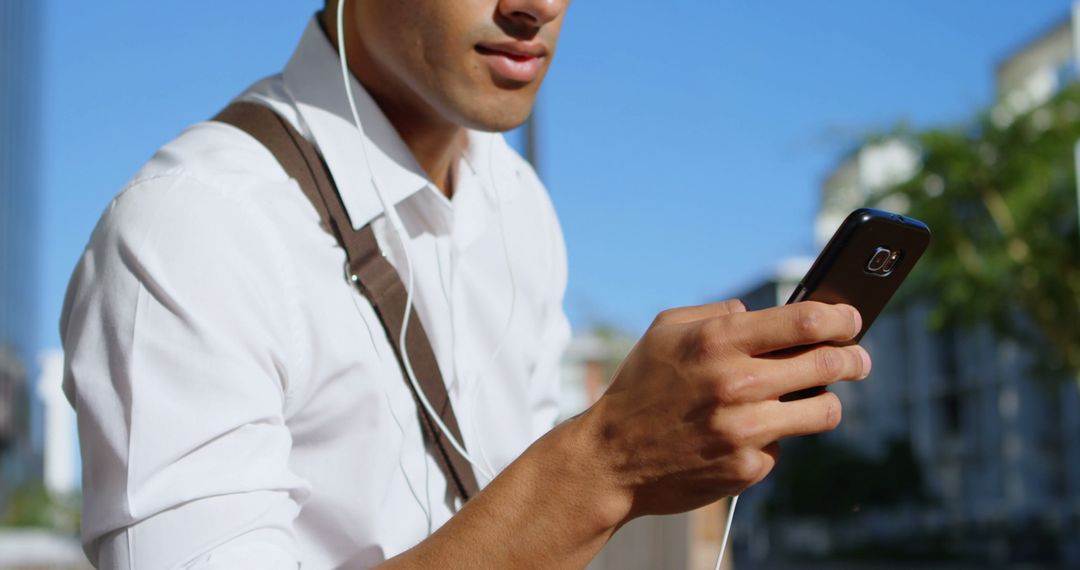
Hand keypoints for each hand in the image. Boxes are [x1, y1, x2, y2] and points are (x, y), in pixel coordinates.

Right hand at [582, 299, 870, 520]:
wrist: (612, 458)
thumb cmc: (640, 387)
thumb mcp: (666, 330)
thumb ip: (717, 313)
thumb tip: (763, 313)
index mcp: (717, 341)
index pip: (806, 322)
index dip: (840, 319)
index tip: (852, 320)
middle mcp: (736, 384)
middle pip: (828, 365)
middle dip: (853, 359)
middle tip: (859, 359)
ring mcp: (745, 430)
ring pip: (824, 411)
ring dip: (826, 401)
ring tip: (817, 397)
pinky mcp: (747, 469)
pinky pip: (784, 447)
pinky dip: (774, 437)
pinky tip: (748, 434)